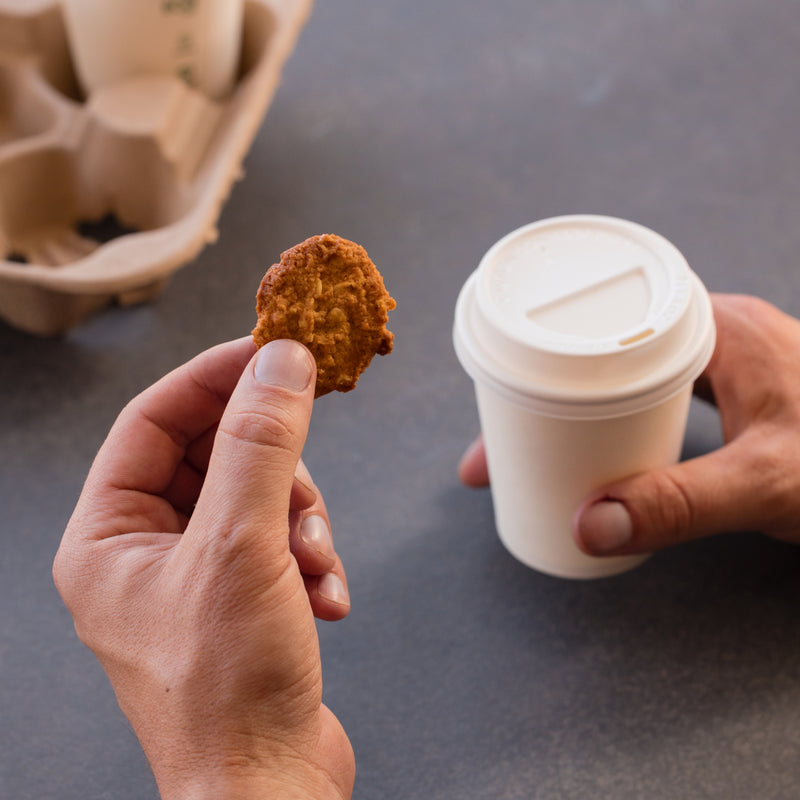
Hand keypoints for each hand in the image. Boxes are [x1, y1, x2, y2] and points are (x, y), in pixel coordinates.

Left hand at [53, 338, 353, 799]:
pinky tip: (325, 599)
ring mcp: (197, 576)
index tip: (271, 351)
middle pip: (215, 454)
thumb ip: (261, 443)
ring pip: (259, 495)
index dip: (214, 377)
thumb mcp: (242, 545)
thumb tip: (280, 362)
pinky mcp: (244, 598)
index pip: (154, 419)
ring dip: (302, 520)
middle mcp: (146, 553)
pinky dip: (312, 557)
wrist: (270, 792)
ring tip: (314, 565)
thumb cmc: (229, 694)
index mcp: (109, 537)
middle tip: (305, 471)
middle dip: (274, 466)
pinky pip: (282, 539)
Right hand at [459, 294, 799, 554]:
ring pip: (626, 372)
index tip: (500, 380)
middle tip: (499, 433)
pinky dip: (615, 419)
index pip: (610, 314)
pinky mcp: (740, 393)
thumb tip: (586, 524)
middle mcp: (718, 335)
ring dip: (577, 406)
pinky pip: (654, 394)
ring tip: (534, 447)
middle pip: (605, 346)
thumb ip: (681, 504)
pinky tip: (604, 449)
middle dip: (544, 388)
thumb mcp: (769, 483)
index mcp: (719, 329)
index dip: (547, 343)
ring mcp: (729, 363)